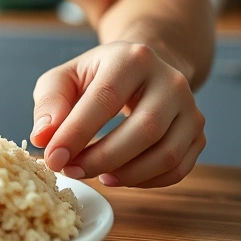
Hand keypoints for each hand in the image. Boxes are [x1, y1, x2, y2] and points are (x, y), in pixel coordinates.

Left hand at [30, 42, 205, 187]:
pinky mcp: (197, 132)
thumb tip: (43, 138)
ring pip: (167, 154)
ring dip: (126, 174)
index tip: (53, 157)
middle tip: (70, 170)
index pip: (105, 99)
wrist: (140, 70)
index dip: (77, 133)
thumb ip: (49, 104)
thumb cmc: (95, 77)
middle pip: (144, 130)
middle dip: (102, 158)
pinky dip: (146, 181)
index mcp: (132, 59)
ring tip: (93, 175)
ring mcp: (190, 108)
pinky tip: (117, 177)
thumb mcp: (63, 78)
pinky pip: (178, 168)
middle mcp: (170, 81)